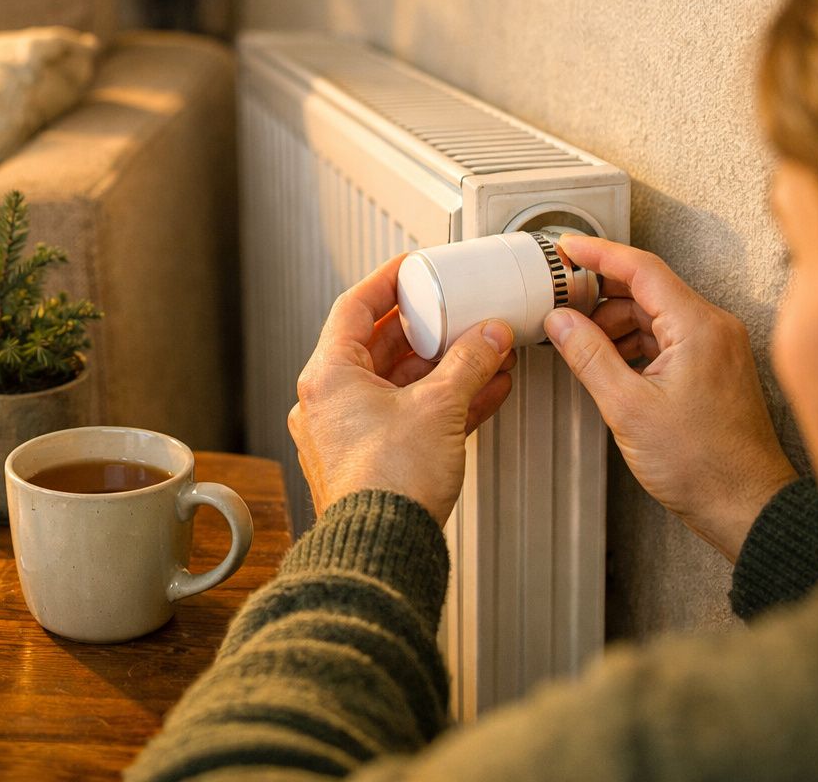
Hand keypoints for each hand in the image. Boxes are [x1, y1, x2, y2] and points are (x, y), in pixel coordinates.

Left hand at [288, 254, 516, 524]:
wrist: (382, 549)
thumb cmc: (388, 484)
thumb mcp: (439, 407)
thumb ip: (469, 362)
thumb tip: (489, 336)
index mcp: (327, 376)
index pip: (355, 307)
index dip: (388, 282)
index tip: (412, 268)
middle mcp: (328, 402)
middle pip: (379, 346)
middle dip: (428, 331)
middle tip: (457, 313)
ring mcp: (345, 434)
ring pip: (397, 385)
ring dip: (442, 369)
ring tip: (484, 354)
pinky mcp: (368, 461)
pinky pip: (406, 417)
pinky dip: (440, 403)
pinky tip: (482, 394)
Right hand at [545, 235, 796, 559]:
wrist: (745, 505)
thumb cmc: (703, 465)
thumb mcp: (627, 407)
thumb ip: (589, 356)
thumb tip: (562, 322)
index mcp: (698, 327)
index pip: (641, 268)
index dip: (598, 253)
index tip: (568, 248)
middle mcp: (714, 329)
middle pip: (646, 289)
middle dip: (600, 295)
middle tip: (562, 305)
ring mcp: (716, 347)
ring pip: (654, 314)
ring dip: (614, 323)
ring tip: (581, 344)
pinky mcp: (712, 367)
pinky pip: (666, 337)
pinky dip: (634, 342)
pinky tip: (609, 363)